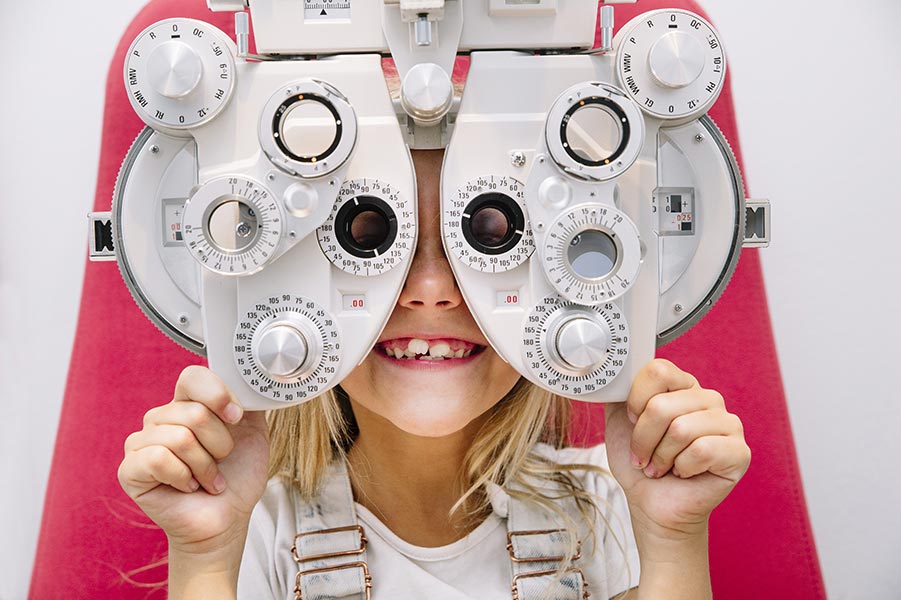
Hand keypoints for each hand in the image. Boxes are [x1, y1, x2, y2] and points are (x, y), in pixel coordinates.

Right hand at [118, 366, 269, 553]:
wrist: (227, 518)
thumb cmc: (237, 476)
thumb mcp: (253, 431)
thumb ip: (248, 400)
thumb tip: (246, 380)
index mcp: (187, 404)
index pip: (193, 377)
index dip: (218, 395)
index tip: (236, 418)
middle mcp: (161, 418)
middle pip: (194, 413)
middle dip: (220, 444)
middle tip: (220, 462)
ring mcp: (141, 443)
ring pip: (180, 438)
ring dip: (205, 466)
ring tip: (207, 478)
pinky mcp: (130, 470)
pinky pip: (159, 459)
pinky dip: (183, 477)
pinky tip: (187, 487)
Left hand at [604, 359, 750, 540]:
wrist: (652, 503)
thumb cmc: (639, 462)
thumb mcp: (618, 419)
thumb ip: (618, 390)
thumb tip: (616, 373)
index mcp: (682, 385)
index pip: (658, 371)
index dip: (636, 401)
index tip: (632, 422)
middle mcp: (708, 399)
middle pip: (663, 405)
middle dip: (643, 439)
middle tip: (644, 456)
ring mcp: (728, 424)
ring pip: (681, 429)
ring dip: (661, 456)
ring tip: (662, 466)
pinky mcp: (740, 452)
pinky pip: (702, 450)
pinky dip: (683, 467)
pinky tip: (684, 473)